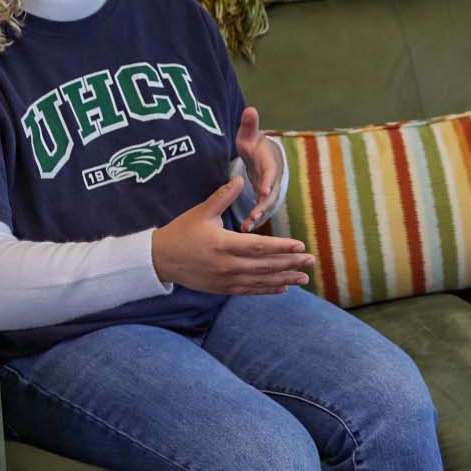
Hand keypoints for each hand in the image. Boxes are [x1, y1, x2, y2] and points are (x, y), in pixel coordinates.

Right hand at [153, 177, 315, 294]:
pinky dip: (268, 290)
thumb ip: (223, 196)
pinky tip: (283, 288)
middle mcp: (227, 265)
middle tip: (311, 261)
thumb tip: (240, 180)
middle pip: (265, 266)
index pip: (259, 247)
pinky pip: (250, 290)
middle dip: (290, 264)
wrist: (160, 259)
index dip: (282, 247)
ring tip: (304, 278)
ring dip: (284, 280)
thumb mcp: (201, 212)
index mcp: (223, 244)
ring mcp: (225, 279)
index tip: (301, 246)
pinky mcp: (222, 289)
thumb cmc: (181, 232)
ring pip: (260, 281)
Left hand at [234, 106, 277, 232]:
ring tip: (247, 227)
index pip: (271, 173)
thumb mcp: (249, 135)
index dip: (268, 182)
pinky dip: (254, 218)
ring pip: (266, 205)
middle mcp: (273, 179)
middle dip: (263, 205)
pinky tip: (244, 229)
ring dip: (258, 216)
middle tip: (254, 215)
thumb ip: (249, 124)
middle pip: (271, 194)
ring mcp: (269, 190)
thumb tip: (250, 109)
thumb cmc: (254, 144)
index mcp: (269, 163)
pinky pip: (260, 210)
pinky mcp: (264, 198)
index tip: (263, 190)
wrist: (263, 155)